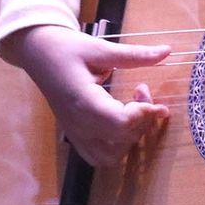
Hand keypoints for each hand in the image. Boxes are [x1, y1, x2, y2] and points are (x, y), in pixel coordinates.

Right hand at [0, 24, 170, 166]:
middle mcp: (78, 124)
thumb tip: (167, 51)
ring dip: (131, 137)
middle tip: (141, 90)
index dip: (143, 113)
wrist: (37, 54)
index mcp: (83, 101)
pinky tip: (122, 121)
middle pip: (120, 140)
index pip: (120, 123)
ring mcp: (74, 133)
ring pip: (111, 156)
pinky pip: (97, 156)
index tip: (148, 92)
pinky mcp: (74, 135)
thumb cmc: (66, 49)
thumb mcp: (100, 48)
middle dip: (142, 119)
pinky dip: (116, 147)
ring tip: (133, 109)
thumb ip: (134, 55)